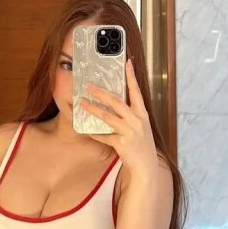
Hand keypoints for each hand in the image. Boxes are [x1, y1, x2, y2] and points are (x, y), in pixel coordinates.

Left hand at [80, 59, 156, 181]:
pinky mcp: (121, 143)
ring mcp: (129, 132)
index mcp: (142, 114)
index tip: (127, 63)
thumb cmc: (141, 144)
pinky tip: (87, 131)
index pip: (136, 91)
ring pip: (107, 117)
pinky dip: (95, 133)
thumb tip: (115, 101)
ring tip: (82, 103)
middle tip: (88, 86)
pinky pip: (104, 136)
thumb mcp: (140, 126)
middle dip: (101, 93)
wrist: (146, 166)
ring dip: (93, 109)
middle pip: (116, 102)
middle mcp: (137, 120)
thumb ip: (131, 114)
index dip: (132, 76)